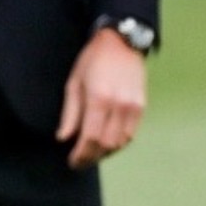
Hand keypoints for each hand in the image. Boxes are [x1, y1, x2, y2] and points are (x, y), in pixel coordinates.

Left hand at [56, 27, 146, 168]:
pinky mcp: (142, 107)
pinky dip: (118, 144)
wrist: (121, 43)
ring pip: (120, 143)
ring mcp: (134, 107)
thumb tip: (63, 138)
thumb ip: (70, 113)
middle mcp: (119, 106)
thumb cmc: (91, 60)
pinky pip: (130, 134)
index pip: (91, 138)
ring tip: (91, 154)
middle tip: (79, 162)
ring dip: (105, 153)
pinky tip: (106, 144)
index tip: (72, 162)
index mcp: (99, 99)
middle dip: (92, 157)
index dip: (81, 154)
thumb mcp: (73, 82)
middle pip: (107, 144)